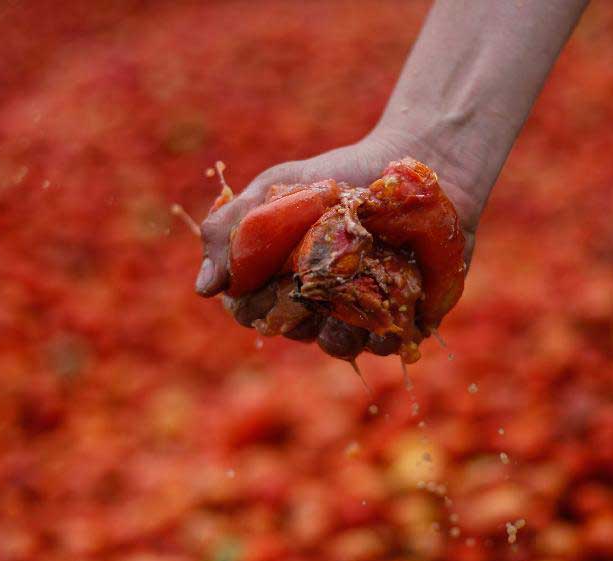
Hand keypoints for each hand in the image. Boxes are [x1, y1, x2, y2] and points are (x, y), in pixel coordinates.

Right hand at [195, 127, 484, 358]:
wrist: (408, 164)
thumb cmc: (336, 177)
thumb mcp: (275, 190)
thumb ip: (231, 231)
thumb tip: (204, 289)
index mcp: (279, 279)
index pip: (252, 312)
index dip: (254, 303)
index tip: (270, 278)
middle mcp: (316, 305)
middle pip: (295, 332)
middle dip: (300, 309)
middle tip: (317, 275)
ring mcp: (358, 313)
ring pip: (339, 344)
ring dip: (341, 323)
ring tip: (357, 285)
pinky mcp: (401, 316)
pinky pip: (387, 342)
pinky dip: (386, 326)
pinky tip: (391, 296)